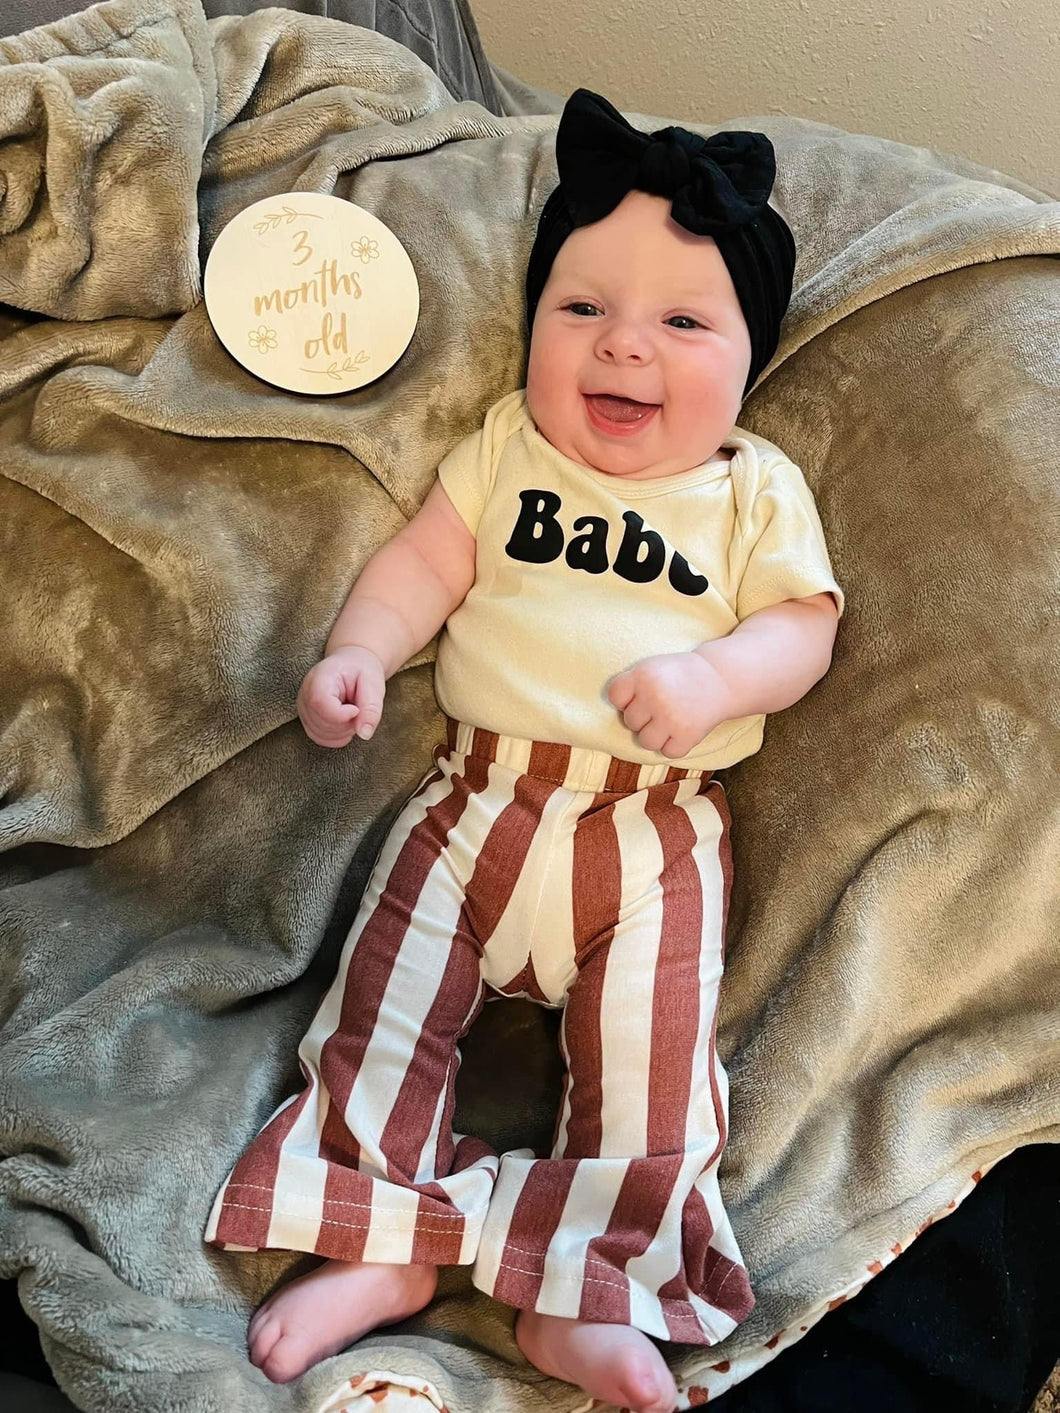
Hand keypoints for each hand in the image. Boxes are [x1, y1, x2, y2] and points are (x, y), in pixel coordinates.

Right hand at [296, 646, 384, 747]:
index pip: (320, 703)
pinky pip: (320, 739)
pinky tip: (346, 723)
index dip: (342, 715)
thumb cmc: (362, 671)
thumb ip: (371, 708)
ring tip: (352, 713)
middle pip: (322, 723)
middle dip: (348, 724)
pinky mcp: (306, 719)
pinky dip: (338, 736)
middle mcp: (306, 692)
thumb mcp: (374, 683)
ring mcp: (303, 707)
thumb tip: (364, 734)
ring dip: (344, 731)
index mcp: (320, 677)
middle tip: (359, 708)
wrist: (352, 665)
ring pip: (321, 734)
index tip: (357, 709)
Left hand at [607, 650, 736, 758]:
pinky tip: (683, 729)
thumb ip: (631, 685)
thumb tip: (616, 714)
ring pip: (645, 741)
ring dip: (657, 735)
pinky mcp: (686, 736)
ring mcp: (670, 718)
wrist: (720, 679)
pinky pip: (667, 753)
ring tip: (671, 720)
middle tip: (663, 706)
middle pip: (630, 722)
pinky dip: (675, 745)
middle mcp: (654, 696)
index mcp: (643, 675)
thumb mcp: (653, 667)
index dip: (627, 699)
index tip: (642, 695)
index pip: (615, 697)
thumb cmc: (679, 675)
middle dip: (644, 717)